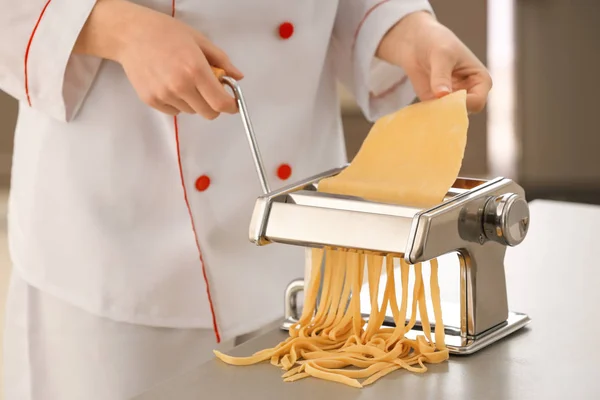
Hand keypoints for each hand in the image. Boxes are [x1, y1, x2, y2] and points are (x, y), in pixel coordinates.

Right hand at [74, 0, 242, 118]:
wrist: (131, 34)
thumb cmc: (165, 33)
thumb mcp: (199, 41)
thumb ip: (221, 61)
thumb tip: (237, 76)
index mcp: (195, 70)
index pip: (221, 103)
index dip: (231, 106)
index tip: (232, 104)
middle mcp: (180, 86)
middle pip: (208, 113)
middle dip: (214, 105)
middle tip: (210, 90)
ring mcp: (164, 95)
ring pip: (191, 111)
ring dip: (195, 101)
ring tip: (184, 80)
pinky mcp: (151, 100)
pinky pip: (174, 111)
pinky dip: (178, 102)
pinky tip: (171, 83)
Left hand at [377, 11, 491, 112]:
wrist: (416, 43)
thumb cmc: (436, 43)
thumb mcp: (441, 55)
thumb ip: (441, 75)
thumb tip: (442, 95)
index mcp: (480, 81)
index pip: (478, 101)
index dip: (464, 103)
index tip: (446, 97)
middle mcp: (469, 94)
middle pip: (464, 113)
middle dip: (449, 112)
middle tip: (434, 107)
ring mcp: (451, 100)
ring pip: (447, 117)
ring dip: (437, 116)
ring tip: (424, 107)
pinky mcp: (435, 104)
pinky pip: (433, 115)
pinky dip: (426, 115)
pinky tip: (418, 111)